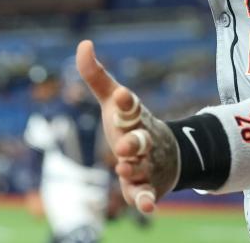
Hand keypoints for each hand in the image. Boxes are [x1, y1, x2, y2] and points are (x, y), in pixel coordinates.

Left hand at [76, 40, 178, 213]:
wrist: (166, 155)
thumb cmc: (131, 124)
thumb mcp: (113, 102)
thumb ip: (96, 76)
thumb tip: (84, 43)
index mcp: (133, 117)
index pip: (129, 107)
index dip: (125, 102)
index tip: (121, 95)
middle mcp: (143, 140)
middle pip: (139, 140)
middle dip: (133, 142)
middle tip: (123, 144)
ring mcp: (147, 164)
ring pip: (142, 168)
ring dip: (134, 169)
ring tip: (124, 168)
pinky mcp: (147, 187)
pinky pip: (146, 195)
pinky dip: (146, 200)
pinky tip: (145, 206)